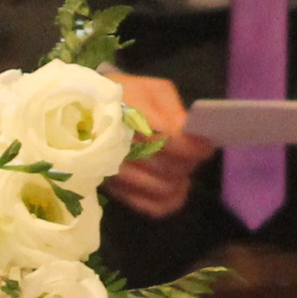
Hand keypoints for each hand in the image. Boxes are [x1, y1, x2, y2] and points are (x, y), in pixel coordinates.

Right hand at [101, 73, 211, 220]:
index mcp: (129, 120)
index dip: (193, 146)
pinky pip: (152, 207)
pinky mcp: (117, 192)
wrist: (89, 109)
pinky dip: (170, 200)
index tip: (207, 144)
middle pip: (169, 168)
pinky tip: (177, 185)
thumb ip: (174, 112)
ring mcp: (116, 176)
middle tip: (195, 151)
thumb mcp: (153, 90)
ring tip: (183, 164)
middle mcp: (120, 152)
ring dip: (180, 178)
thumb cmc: (128, 94)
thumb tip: (192, 134)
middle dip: (189, 161)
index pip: (169, 142)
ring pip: (163, 189)